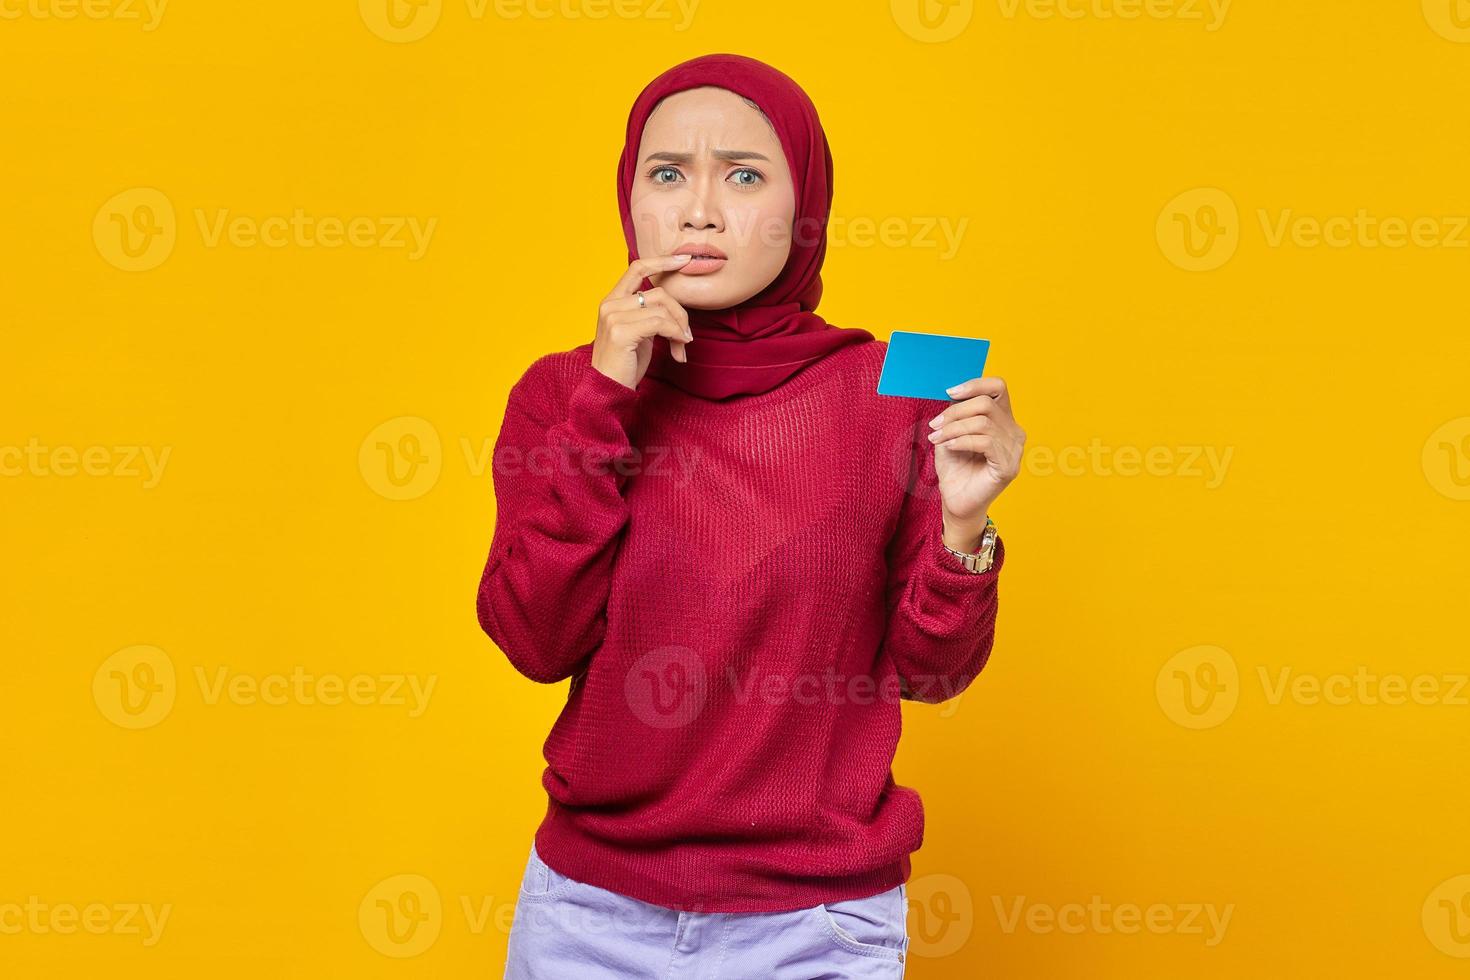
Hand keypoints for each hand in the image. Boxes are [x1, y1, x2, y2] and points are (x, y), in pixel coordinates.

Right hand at [591, 255, 694, 389]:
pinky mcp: (620, 331)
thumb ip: (649, 314)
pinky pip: (660, 323)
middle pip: (659, 292)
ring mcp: (613, 316)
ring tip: (680, 348)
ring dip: (679, 329)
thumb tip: (677, 307)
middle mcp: (609, 304)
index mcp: (612, 300)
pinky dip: (675, 334)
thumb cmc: (625, 364)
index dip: (662, 261)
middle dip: (681, 314)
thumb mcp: (638, 333)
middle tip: (686, 337)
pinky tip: (678, 349)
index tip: (684, 260)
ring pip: (662, 308)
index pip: (637, 267)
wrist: (608, 390)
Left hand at [926, 377, 1025, 546]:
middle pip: (987, 403)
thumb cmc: (956, 468)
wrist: (957, 501)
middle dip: (956, 412)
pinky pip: (985, 442)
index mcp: (1004, 420)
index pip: (998, 387)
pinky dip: (962, 441)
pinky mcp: (1008, 466)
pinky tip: (949, 447)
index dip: (975, 384)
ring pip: (983, 422)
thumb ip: (956, 413)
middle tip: (935, 425)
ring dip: (954, 428)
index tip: (950, 392)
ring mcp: (1015, 450)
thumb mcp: (952, 433)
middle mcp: (1014, 432)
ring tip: (937, 438)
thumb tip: (951, 392)